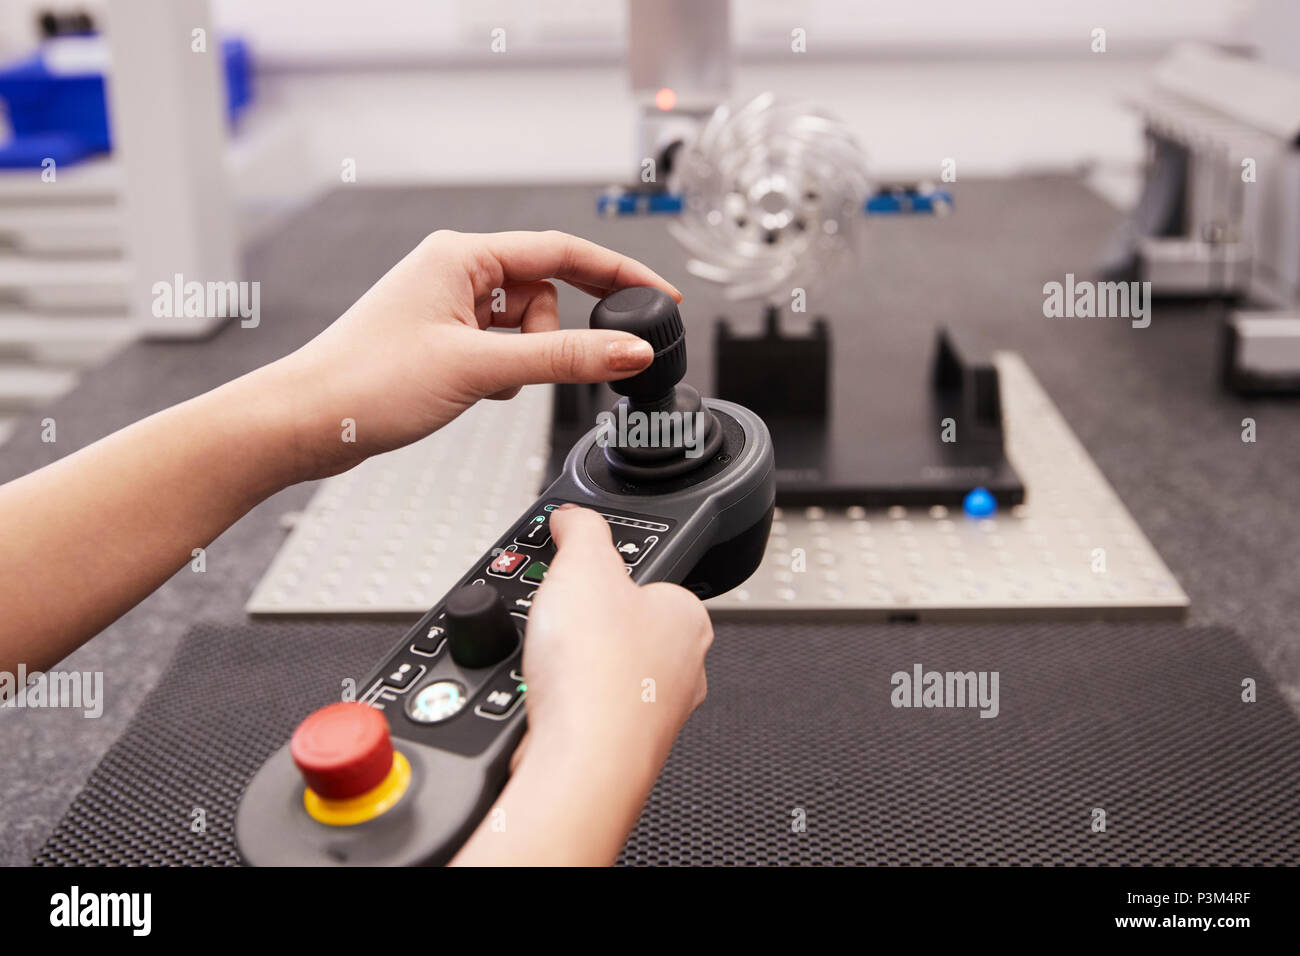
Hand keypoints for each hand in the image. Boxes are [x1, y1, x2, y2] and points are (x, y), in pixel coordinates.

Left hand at [270, 230, 680, 480]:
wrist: (305, 423)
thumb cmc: (365, 383)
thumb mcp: (480, 368)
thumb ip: (564, 358)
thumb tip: (628, 349)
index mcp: (462, 255)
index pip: (564, 252)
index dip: (620, 274)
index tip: (662, 296)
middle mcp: (455, 271)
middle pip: (545, 292)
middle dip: (551, 336)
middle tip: (536, 368)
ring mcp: (447, 305)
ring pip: (524, 326)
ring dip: (521, 359)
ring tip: (481, 384)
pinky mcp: (441, 339)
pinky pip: (499, 347)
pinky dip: (501, 371)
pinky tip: (471, 390)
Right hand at [520, 504, 711, 768]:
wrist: (581, 761)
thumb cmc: (599, 673)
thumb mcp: (582, 566)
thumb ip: (580, 530)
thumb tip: (572, 516)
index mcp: (689, 618)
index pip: (649, 582)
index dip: (605, 576)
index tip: (576, 578)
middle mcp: (684, 669)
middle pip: (623, 630)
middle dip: (585, 627)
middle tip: (557, 623)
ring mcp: (655, 714)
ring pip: (603, 674)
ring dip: (572, 668)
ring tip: (549, 664)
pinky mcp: (623, 748)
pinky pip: (586, 713)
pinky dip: (563, 705)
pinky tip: (546, 701)